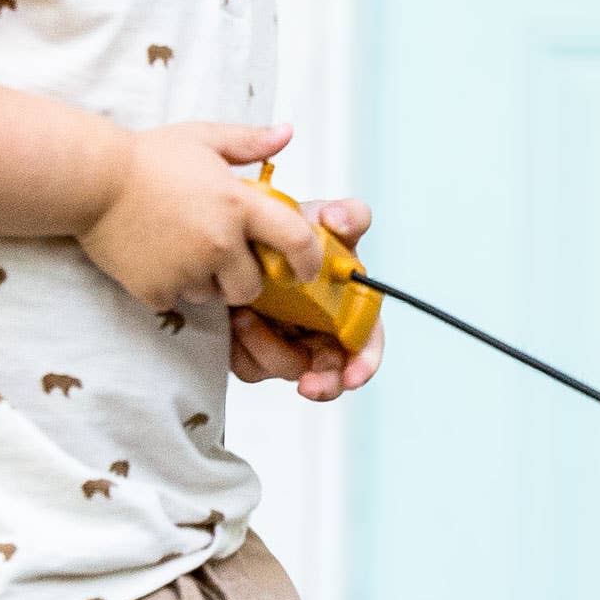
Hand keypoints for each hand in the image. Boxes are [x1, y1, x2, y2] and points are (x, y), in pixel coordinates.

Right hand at [79, 120, 318, 311]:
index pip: (297, 242)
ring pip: (213, 296)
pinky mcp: (156, 289)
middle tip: (221, 256)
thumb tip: (287, 133)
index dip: (309, 261)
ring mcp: (187, 270)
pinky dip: (169, 287)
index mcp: (238, 205)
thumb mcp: (202, 138)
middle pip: (253, 287)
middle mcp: (219, 243)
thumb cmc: (146, 157)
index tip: (304, 270)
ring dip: (206, 282)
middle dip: (243, 278)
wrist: (90, 180)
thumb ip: (249, 141)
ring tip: (180, 249)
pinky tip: (155, 257)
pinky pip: (177, 301)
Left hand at [230, 195, 383, 401]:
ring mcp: (286, 344)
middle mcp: (319, 332)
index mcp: (345, 309)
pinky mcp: (253, 351)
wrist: (240, 238)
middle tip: (309, 384)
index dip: (365, 364)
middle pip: (331, 372)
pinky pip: (251, 366)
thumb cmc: (289, 235)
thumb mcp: (319, 219)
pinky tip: (234, 320)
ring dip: (268, 349)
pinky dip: (242, 348)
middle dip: (323, 383)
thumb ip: (345, 215)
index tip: (354, 375)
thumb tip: (339, 221)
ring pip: (286, 369)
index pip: (365, 344)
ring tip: (247, 316)